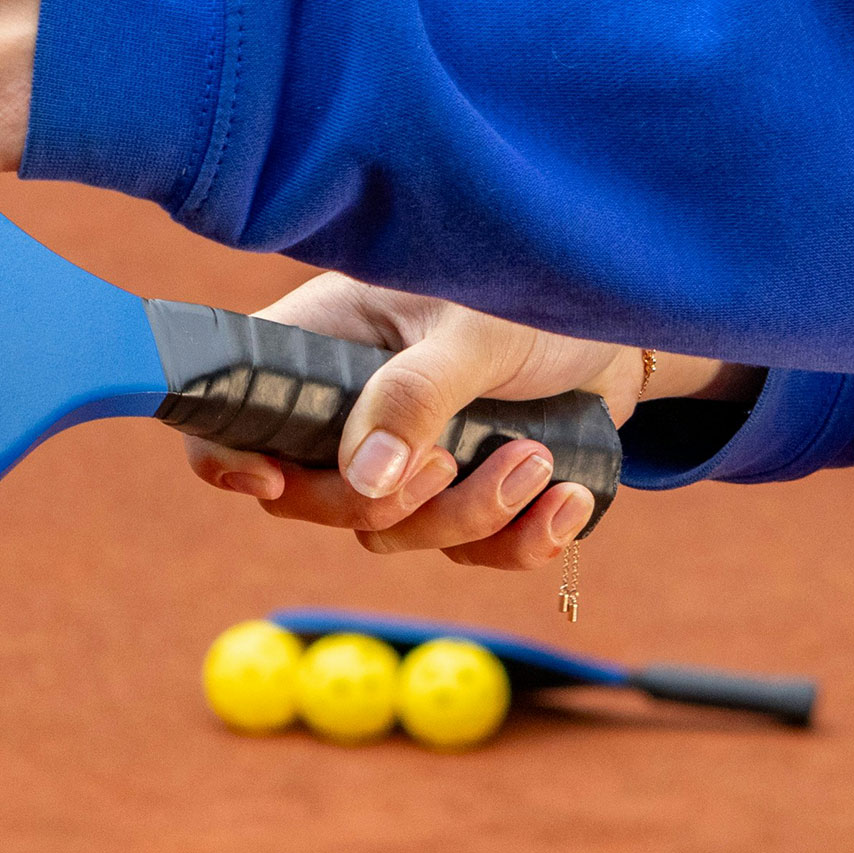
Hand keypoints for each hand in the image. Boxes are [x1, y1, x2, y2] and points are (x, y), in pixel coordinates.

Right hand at [186, 275, 744, 566]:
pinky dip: (521, 543)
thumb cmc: (535, 298)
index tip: (270, 479)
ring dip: (469, 517)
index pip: (236, 407)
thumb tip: (365, 481)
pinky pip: (466, 553)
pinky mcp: (464, 492)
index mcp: (324, 344)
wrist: (628, 325)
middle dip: (385, 503)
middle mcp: (350, 407)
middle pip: (306, 497)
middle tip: (450, 463)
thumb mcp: (474, 332)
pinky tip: (569, 498)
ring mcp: (403, 456)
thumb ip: (417, 397)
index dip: (224, 455)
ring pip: (390, 533)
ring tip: (539, 461)